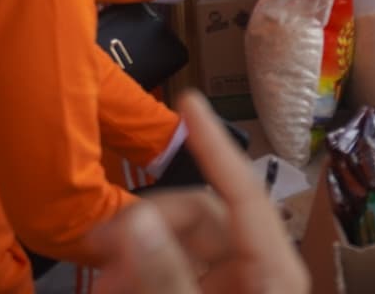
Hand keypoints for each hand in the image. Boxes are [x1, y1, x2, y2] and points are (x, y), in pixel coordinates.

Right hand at [90, 91, 308, 293]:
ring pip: (178, 243)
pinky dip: (138, 272)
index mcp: (275, 271)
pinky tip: (109, 286)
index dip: (216, 144)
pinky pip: (170, 268)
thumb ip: (165, 274)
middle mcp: (256, 270)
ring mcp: (232, 285)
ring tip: (100, 282)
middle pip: (201, 215)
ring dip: (135, 252)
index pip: (245, 190)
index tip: (189, 101)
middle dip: (148, 222)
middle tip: (99, 243)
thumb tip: (136, 220)